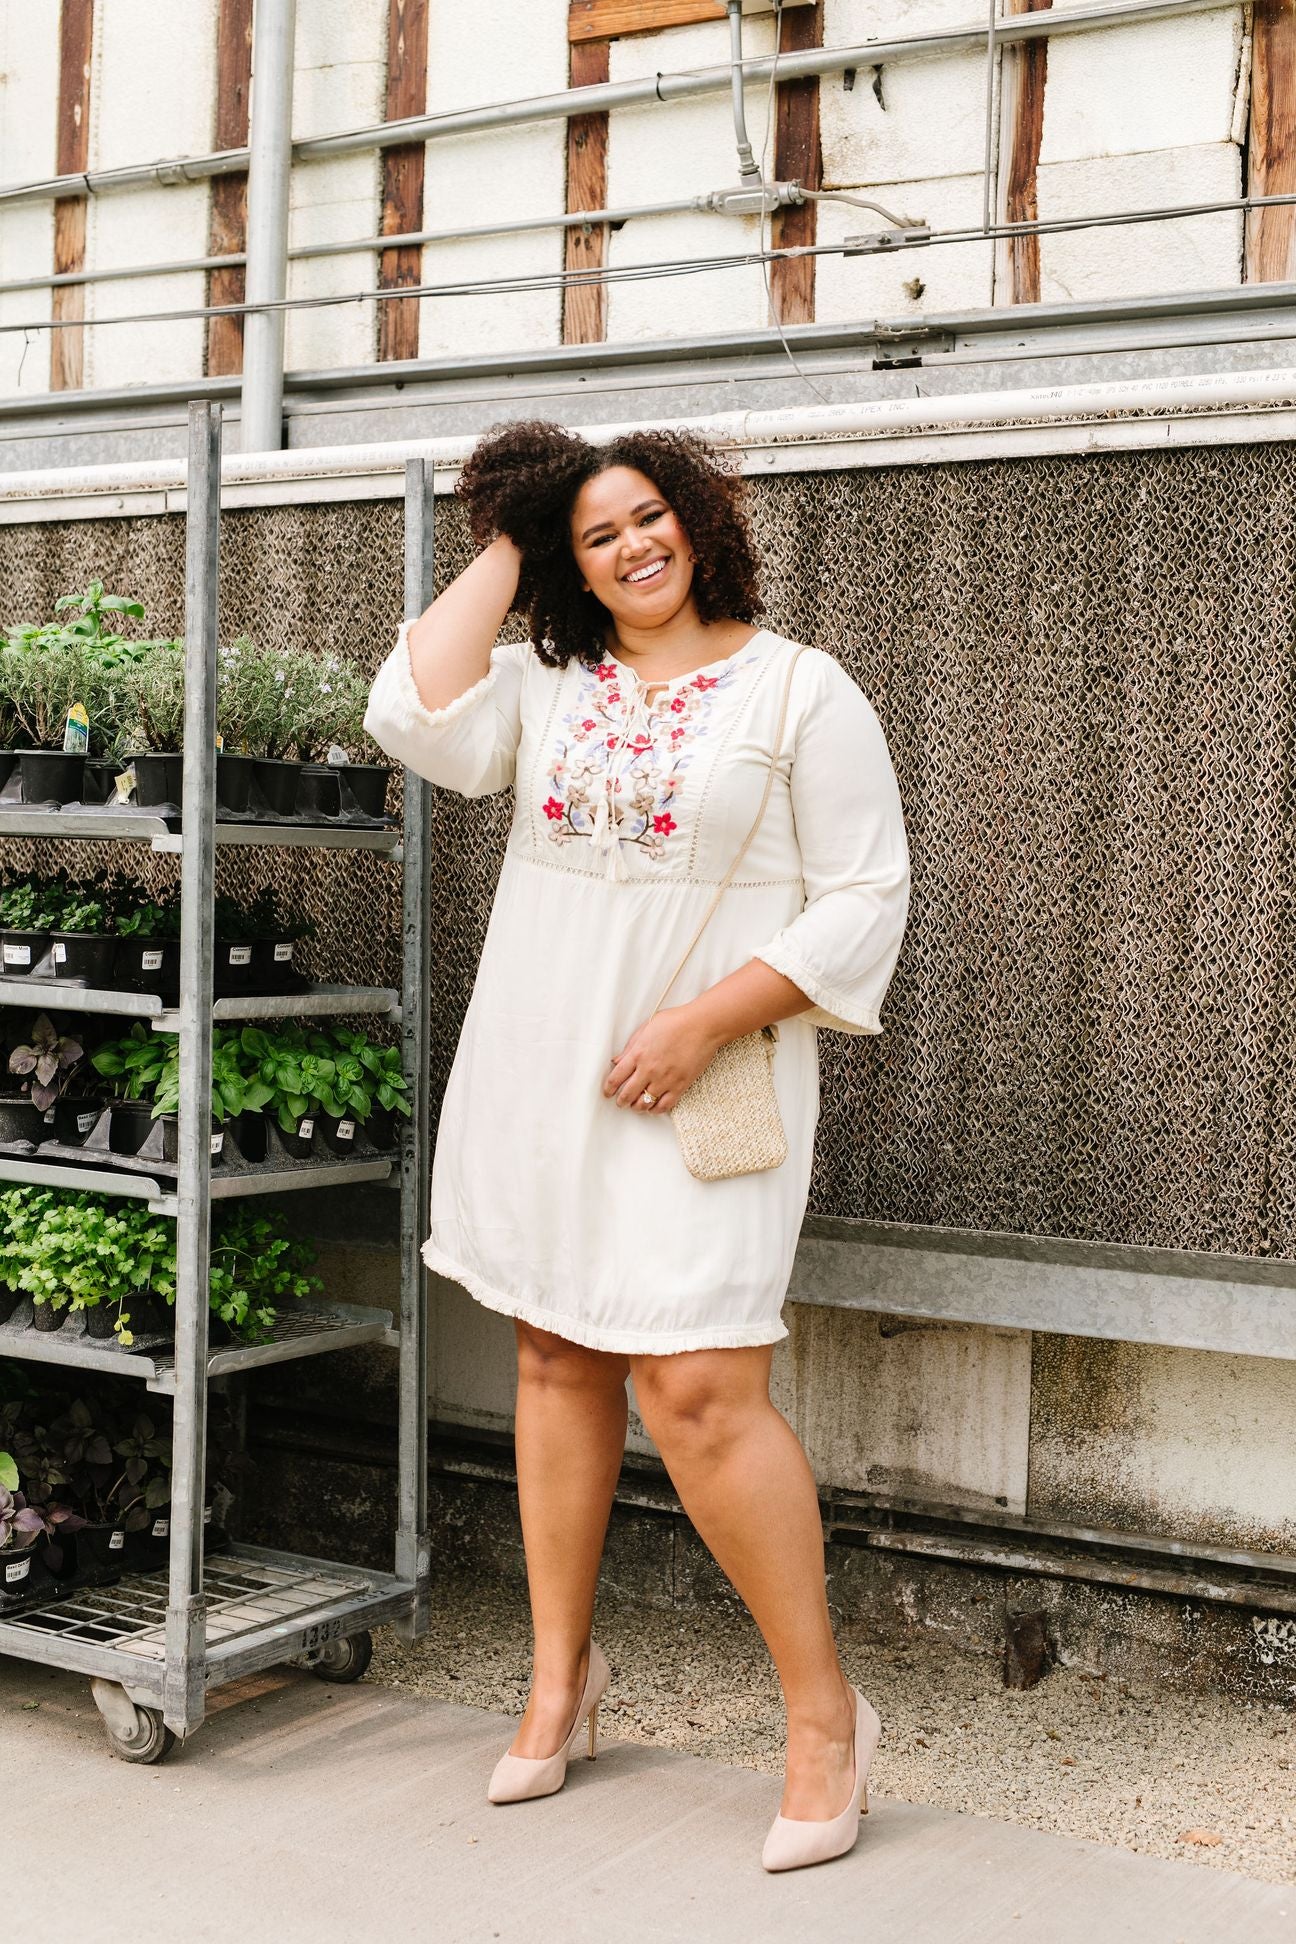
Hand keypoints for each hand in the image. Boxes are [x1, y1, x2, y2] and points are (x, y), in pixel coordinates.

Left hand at [603, 1005, 722, 1114]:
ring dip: (637, 1107)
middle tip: (621, 1102)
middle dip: (621, 1101)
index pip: (616, 1078)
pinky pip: (664, 1106)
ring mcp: (664, 1079)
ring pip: (644, 1103)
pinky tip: (654, 1107)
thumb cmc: (675, 1022)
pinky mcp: (680, 1085)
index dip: (609, 1088)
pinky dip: (656, 1110)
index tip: (608, 1092)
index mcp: (638, 1054)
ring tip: (637, 1106)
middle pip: (627, 1094)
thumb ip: (630, 1046)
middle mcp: (649, 1069)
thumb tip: (617, 1060)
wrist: (702, 1026)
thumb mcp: (646, 1028)